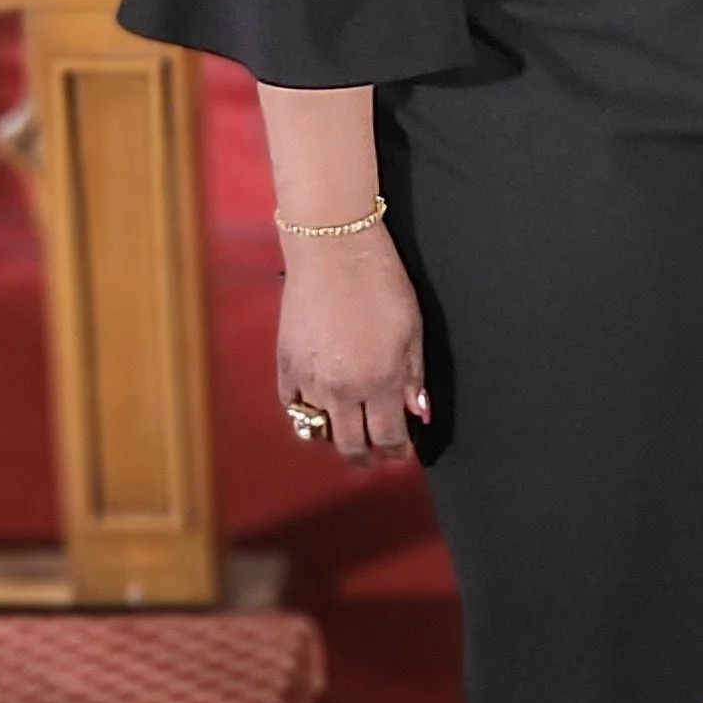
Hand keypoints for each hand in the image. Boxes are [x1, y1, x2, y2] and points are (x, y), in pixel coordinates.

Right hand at [278, 231, 428, 460]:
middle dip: (367, 455)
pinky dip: (306, 413)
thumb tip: (417, 413)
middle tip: (376, 453)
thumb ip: (413, 376)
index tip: (403, 451)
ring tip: (348, 431)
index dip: (397, 451)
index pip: (388, 437)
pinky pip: (292, 406)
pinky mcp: (285, 363)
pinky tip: (320, 408)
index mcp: (380, 380)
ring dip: (335, 436)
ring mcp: (309, 378)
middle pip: (351, 444)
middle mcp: (342, 388)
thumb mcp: (413, 329)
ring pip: (318, 430)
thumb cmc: (380, 281)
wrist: (333, 247)